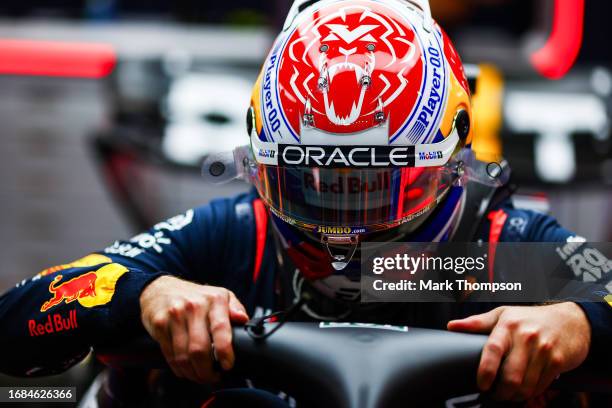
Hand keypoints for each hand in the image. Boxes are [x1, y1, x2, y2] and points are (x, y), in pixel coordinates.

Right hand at [140, 276, 248, 382]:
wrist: (160, 289)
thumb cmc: (196, 297)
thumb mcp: (220, 296)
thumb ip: (235, 308)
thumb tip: (243, 319)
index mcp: (214, 299)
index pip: (220, 328)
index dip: (225, 351)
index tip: (227, 365)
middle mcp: (194, 306)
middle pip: (199, 349)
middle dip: (207, 370)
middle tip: (213, 377)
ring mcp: (175, 315)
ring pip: (184, 356)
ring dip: (193, 373)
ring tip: (200, 376)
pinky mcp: (160, 324)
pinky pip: (170, 355)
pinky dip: (179, 369)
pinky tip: (186, 370)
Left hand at [447, 303, 590, 400]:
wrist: (569, 320)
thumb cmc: (529, 318)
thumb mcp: (503, 315)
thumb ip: (477, 322)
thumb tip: (451, 326)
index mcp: (508, 325)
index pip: (493, 350)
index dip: (485, 371)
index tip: (481, 384)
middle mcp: (526, 337)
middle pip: (511, 375)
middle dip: (501, 392)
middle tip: (494, 394)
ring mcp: (543, 350)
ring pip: (526, 385)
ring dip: (514, 396)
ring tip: (507, 395)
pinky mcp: (557, 361)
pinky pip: (540, 386)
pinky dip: (530, 393)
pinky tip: (524, 391)